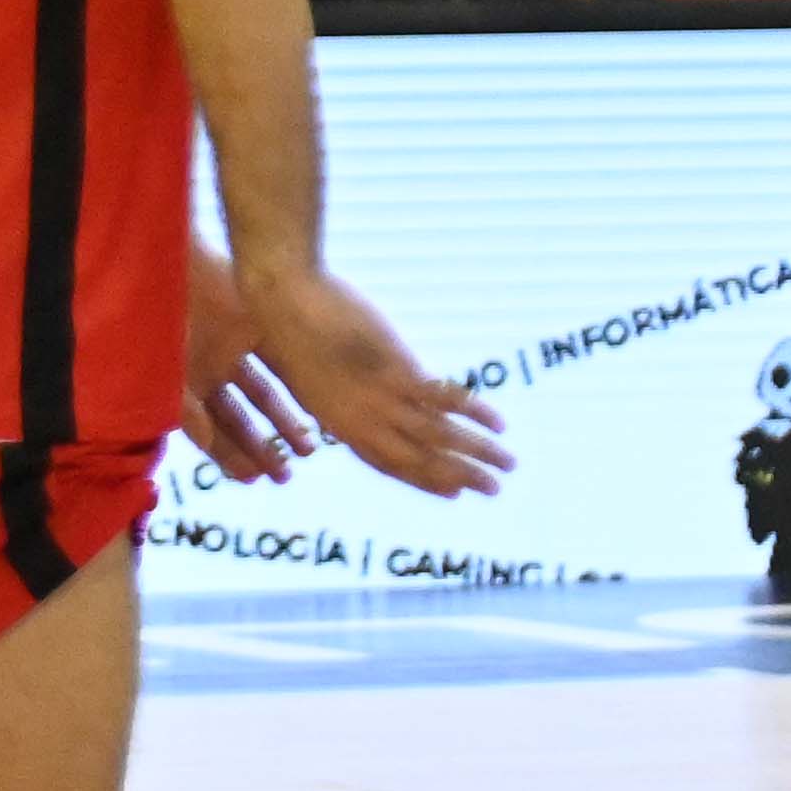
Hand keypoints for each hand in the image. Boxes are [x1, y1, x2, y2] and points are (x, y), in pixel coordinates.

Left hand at [187, 246, 505, 498]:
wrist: (281, 297)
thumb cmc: (289, 322)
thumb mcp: (313, 368)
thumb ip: (343, 386)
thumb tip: (373, 384)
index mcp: (338, 421)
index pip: (387, 462)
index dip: (423, 480)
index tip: (453, 493)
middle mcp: (361, 420)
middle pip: (419, 460)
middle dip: (459, 476)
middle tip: (493, 491)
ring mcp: (379, 399)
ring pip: (436, 437)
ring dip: (477, 452)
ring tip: (508, 464)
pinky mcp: (394, 371)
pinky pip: (441, 398)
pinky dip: (472, 412)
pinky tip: (498, 421)